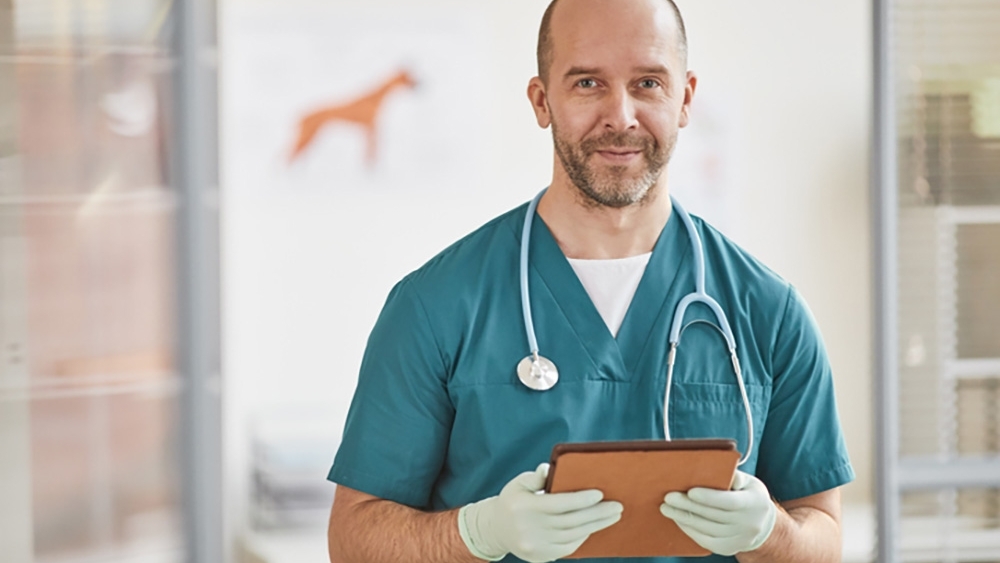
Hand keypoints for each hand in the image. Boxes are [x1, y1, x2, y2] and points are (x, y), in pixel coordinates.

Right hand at [459, 463, 623, 561]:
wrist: (495, 529)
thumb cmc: (513, 500)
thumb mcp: (519, 483)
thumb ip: (537, 477)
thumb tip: (550, 469)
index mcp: (524, 507)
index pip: (559, 503)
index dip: (581, 499)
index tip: (600, 493)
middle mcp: (529, 528)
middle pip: (571, 521)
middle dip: (597, 514)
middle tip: (617, 506)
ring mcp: (535, 545)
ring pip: (573, 536)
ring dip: (595, 526)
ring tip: (612, 516)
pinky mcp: (540, 556)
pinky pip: (568, 547)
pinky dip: (583, 536)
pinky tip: (593, 527)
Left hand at [659, 470, 776, 555]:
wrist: (761, 523)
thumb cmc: (747, 494)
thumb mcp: (748, 481)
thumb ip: (733, 475)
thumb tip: (716, 468)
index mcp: (754, 503)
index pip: (730, 501)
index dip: (709, 497)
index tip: (691, 491)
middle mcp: (749, 524)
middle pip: (713, 515)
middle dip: (688, 506)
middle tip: (668, 498)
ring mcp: (739, 539)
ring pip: (706, 528)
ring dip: (684, 518)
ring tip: (667, 508)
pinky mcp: (728, 549)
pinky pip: (705, 540)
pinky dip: (689, 530)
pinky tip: (678, 520)